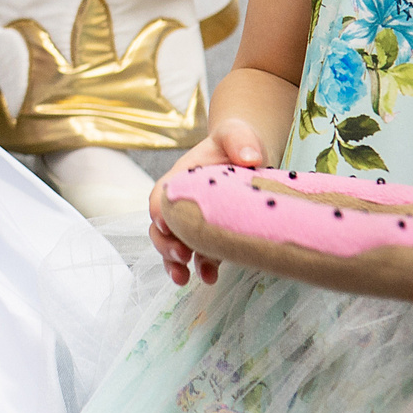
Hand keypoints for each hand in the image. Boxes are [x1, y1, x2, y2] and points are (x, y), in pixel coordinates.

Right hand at [150, 117, 271, 287]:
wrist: (252, 155)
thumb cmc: (237, 142)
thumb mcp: (236, 134)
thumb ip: (239, 141)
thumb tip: (250, 158)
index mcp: (180, 180)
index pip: (161, 198)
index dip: (160, 213)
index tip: (167, 225)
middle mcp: (183, 205)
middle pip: (161, 228)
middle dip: (165, 245)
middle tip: (181, 255)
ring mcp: (197, 223)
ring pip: (175, 247)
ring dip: (174, 264)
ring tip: (183, 278)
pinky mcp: (216, 237)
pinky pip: (202, 256)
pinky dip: (202, 269)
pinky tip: (210, 277)